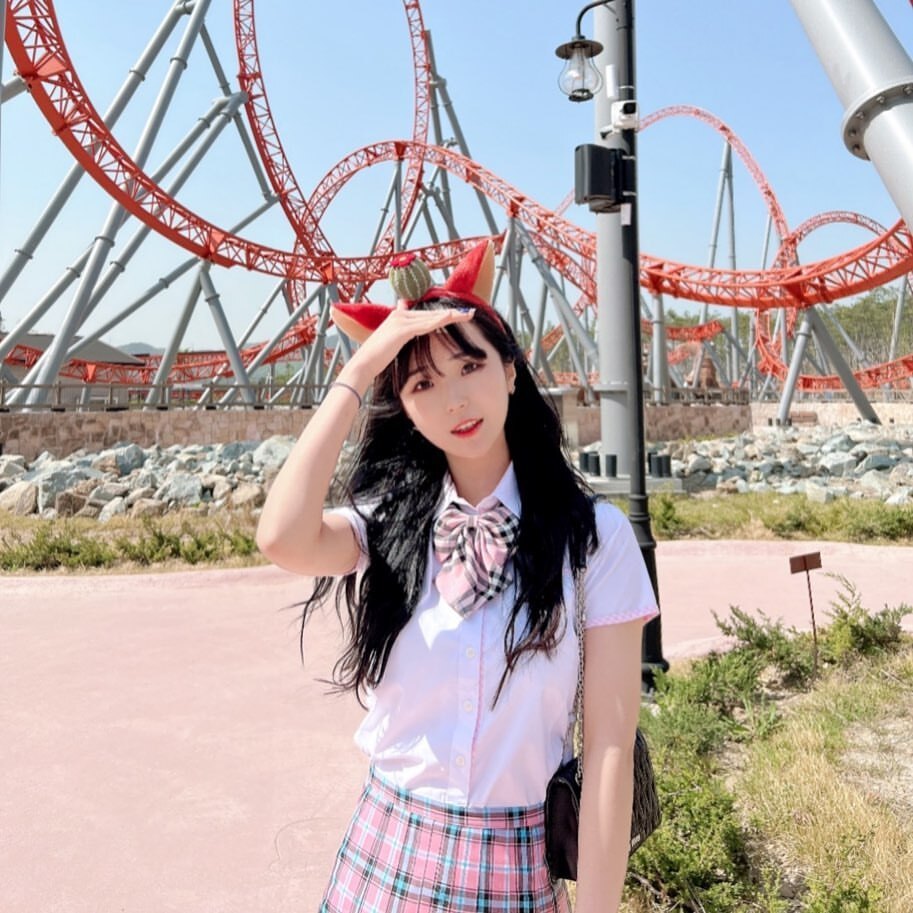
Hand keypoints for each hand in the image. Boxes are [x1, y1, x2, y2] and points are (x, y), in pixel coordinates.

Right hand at [339, 302, 475, 389]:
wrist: (363, 364)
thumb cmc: (377, 360)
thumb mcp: (391, 346)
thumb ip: (400, 339)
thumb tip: (404, 339)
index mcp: (398, 317)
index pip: (425, 314)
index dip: (441, 314)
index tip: (457, 313)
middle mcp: (399, 315)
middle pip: (431, 313)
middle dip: (451, 313)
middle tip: (470, 312)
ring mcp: (400, 320)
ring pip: (431, 317)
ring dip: (451, 315)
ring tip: (467, 314)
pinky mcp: (402, 329)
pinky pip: (425, 325)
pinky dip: (439, 321)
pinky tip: (451, 318)